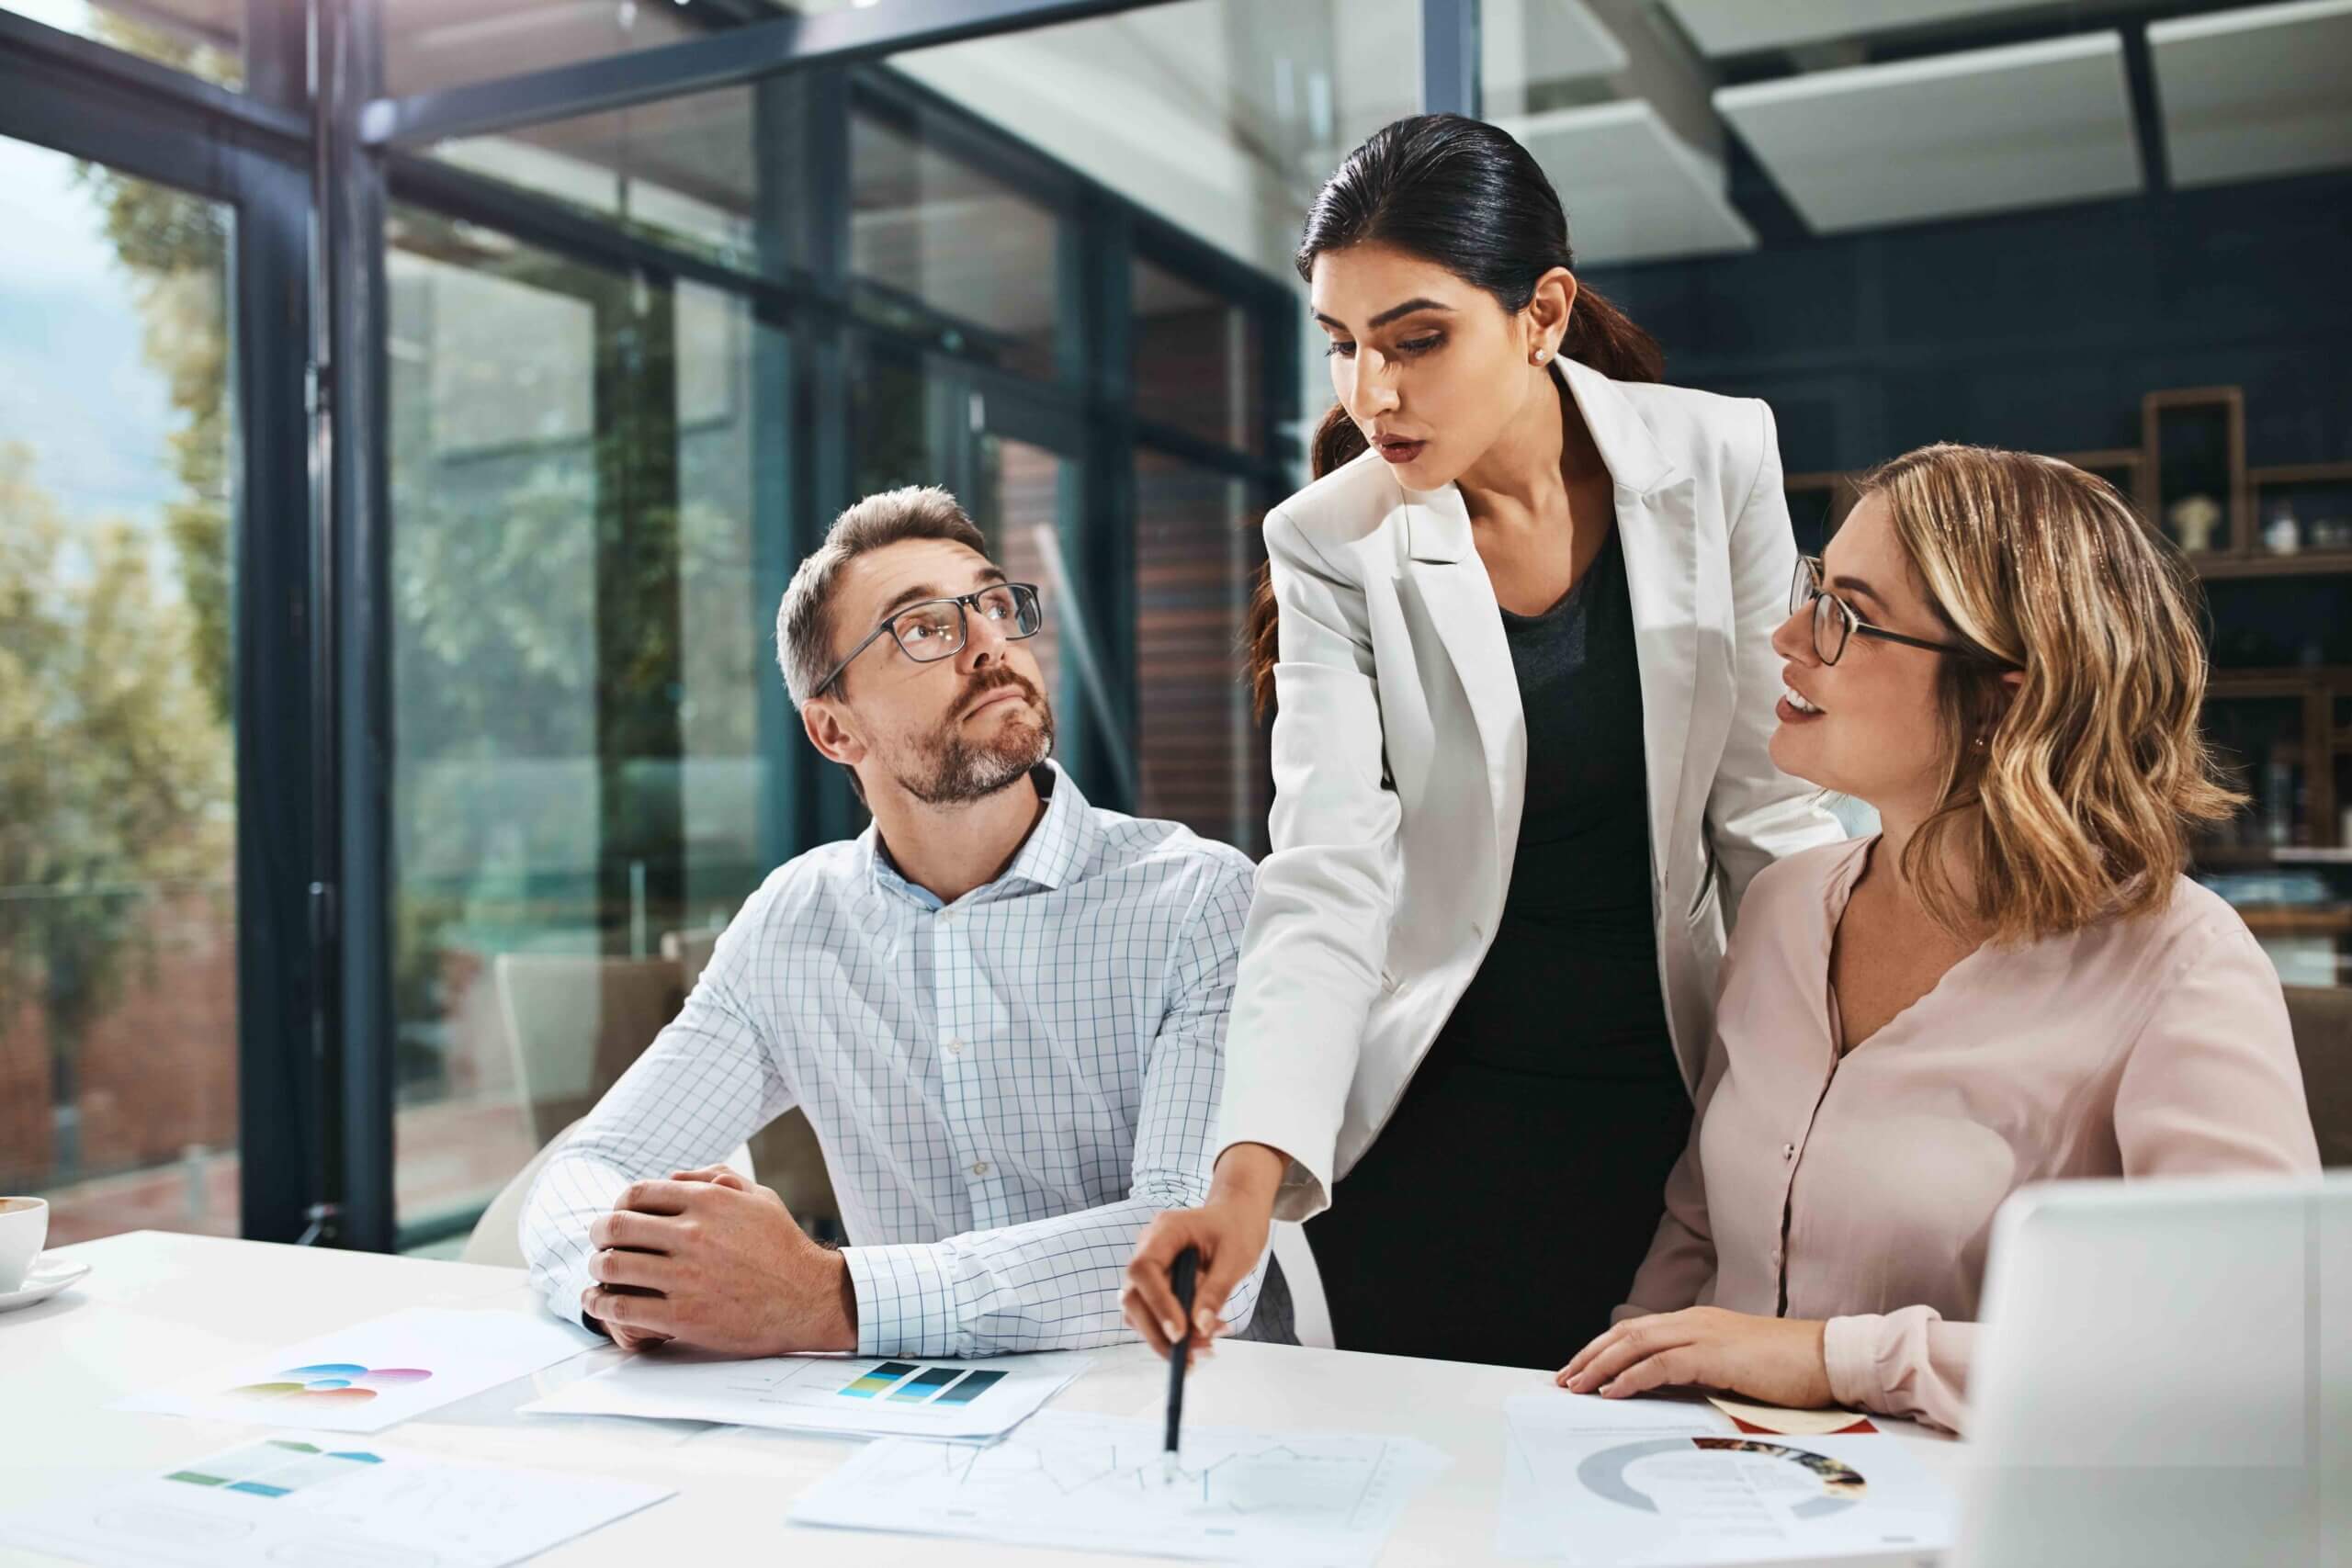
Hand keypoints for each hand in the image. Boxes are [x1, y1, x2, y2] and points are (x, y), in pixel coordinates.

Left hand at [581, 1171, 856, 1356]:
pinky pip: (623, 1306)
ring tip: (598, 1275)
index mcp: (709, 1201)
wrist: (809, 1299)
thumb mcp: (759, 1197)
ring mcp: (686, 1277)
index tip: (616, 1219)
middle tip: (599, 1246)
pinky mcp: (682, 1316)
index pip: (637, 1194)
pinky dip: (601, 1303)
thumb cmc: (783, 1247)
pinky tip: (600, 1301)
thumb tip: (671, 1178)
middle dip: (599, 1235)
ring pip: (612, 1266)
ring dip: (597, 1269)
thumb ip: (715, 1178)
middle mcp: (693, 1234)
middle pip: (616, 1227)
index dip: (617, 1205)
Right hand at [1121, 1144, 1282, 1366]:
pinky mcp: (1157, 1284)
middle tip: (1191, 1357)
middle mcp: (1149, 1248)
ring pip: (1140, 1311)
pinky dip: (1174, 1331)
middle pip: (1134, 1296)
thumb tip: (1200, 1328)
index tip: (1180, 1334)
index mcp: (1165, 1232)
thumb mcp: (1236, 1258)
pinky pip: (1154, 1313)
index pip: (1144, 1270)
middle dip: (1158, 1332)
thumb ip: (1216, 1291)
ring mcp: (1150, 1267)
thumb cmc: (1237, 1229)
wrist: (1236, 1216)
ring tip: (1206, 1348)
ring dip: (1166, 1337)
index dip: (1157, 1304)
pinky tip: (1203, 1336)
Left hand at [1556, 1307, 1832, 1409]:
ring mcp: (1704, 1334)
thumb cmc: (1790, 1368)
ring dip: (1600, 1366)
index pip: (1637, 1331)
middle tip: (1564, 1379)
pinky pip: (1661, 1364)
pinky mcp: (1715, 1354)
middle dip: (1590, 1356)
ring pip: (1635, 1344)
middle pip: (1627, 1333)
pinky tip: (1613, 1391)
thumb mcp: (1735, 1367)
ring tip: (1577, 1386)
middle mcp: (1694, 1321)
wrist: (1830, 1358)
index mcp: (1698, 1322)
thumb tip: (1665, 1390)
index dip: (1604, 1349)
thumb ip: (1701, 1371)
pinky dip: (1631, 1377)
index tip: (1580, 1370)